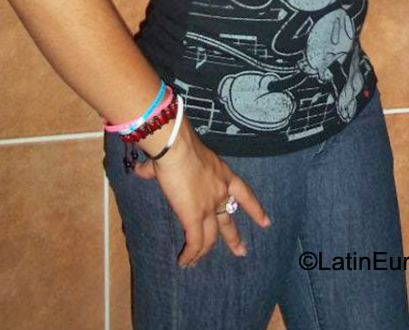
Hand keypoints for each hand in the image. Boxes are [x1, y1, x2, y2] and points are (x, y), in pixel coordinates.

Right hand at [131, 116, 270, 267]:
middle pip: (228, 219)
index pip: (244, 194)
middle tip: (241, 251)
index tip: (266, 222)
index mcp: (222, 174)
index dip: (254, 209)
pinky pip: (194, 243)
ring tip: (197, 263)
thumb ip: (162, 166)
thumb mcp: (181, 153)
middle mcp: (220, 192)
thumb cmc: (178, 144)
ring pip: (211, 237)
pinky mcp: (194, 217)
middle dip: (234, 238)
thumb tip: (142, 169)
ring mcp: (209, 206)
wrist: (176, 147)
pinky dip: (190, 254)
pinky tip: (184, 262)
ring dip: (205, 252)